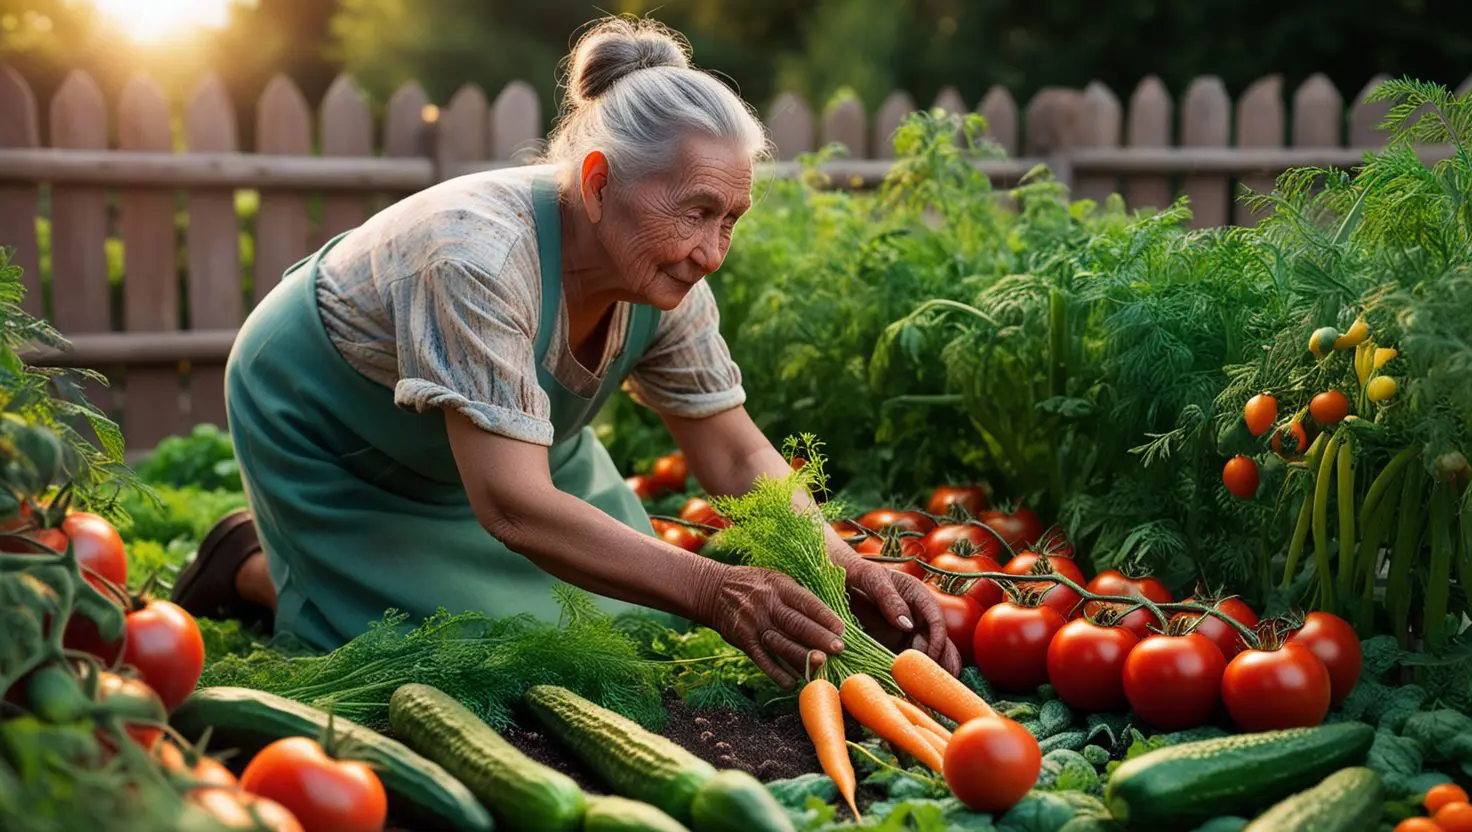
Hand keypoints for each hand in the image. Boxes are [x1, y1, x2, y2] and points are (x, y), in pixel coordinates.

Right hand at [698, 565, 847, 688]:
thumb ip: (799, 598)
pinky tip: (792, 682)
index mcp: (780, 587)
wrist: (716, 590)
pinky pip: (762, 659)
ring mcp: (754, 623)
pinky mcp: (743, 640)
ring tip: (821, 665)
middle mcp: (767, 604)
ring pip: (781, 643)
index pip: (806, 602)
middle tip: (838, 649)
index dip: (824, 616)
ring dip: (801, 656)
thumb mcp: (777, 581)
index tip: (841, 629)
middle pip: (796, 623)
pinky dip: (777, 672)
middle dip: (818, 637)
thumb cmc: (756, 586)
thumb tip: (828, 622)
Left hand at [840, 556, 962, 677]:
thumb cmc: (855, 571)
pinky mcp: (894, 644)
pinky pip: (909, 660)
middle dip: (943, 659)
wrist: (836, 579)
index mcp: (917, 595)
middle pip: (938, 640)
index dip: (937, 638)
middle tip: (942, 681)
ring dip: (933, 670)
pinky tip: (915, 689)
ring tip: (933, 690)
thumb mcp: (870, 578)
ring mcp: (907, 631)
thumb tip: (907, 625)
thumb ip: (888, 597)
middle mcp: (916, 615)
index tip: (930, 656)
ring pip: (928, 653)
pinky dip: (914, 673)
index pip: (935, 619)